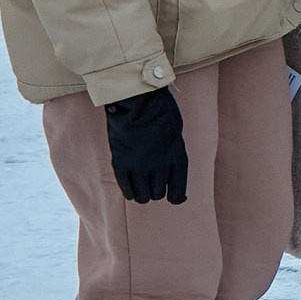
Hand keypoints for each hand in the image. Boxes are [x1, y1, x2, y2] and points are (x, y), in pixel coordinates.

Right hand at [103, 87, 187, 204]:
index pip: (178, 192)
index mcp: (178, 159)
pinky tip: (131, 190)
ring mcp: (140, 167)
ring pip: (143, 196)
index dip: (177, 198)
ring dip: (143, 194)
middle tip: (153, 185)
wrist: (138, 102)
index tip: (175, 197)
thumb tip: (168, 175)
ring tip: (142, 189)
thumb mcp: (176, 134)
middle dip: (157, 191)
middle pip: (158, 194)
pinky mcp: (122, 165)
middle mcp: (160, 167)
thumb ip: (172, 155)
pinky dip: (130, 192)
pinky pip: (127, 189)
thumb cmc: (160, 113)